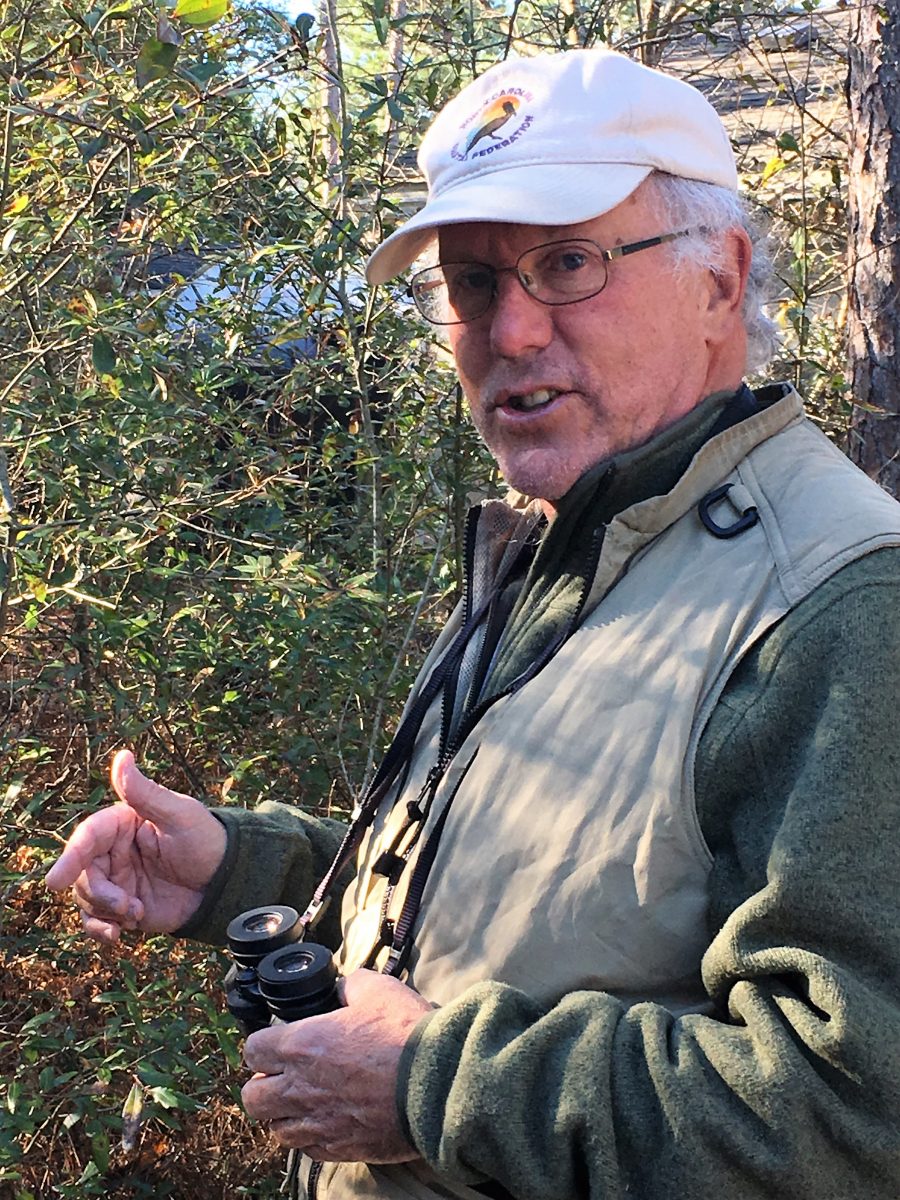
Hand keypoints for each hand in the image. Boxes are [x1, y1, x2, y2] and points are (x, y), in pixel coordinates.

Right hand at [45, 748, 226, 943]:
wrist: (224, 883)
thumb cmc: (205, 841)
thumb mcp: (180, 815)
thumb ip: (146, 793)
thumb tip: (122, 755)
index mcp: (122, 823)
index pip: (88, 837)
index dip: (70, 857)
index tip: (55, 882)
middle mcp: (113, 851)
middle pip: (82, 872)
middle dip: (97, 893)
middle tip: (125, 905)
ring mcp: (116, 879)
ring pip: (86, 897)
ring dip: (104, 911)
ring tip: (135, 913)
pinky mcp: (121, 905)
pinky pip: (96, 919)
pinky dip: (100, 929)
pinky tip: (118, 935)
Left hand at [241, 968, 432, 1162]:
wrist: (436, 1084)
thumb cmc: (405, 1034)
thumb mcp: (376, 989)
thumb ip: (349, 986)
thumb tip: (342, 990)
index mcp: (302, 1045)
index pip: (253, 1050)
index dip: (264, 1045)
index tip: (279, 1043)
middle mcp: (301, 1088)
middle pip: (252, 1098)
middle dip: (263, 1084)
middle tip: (286, 1075)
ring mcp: (318, 1123)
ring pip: (276, 1129)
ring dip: (285, 1114)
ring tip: (306, 1101)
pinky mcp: (340, 1149)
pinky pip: (307, 1150)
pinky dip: (311, 1136)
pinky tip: (329, 1120)